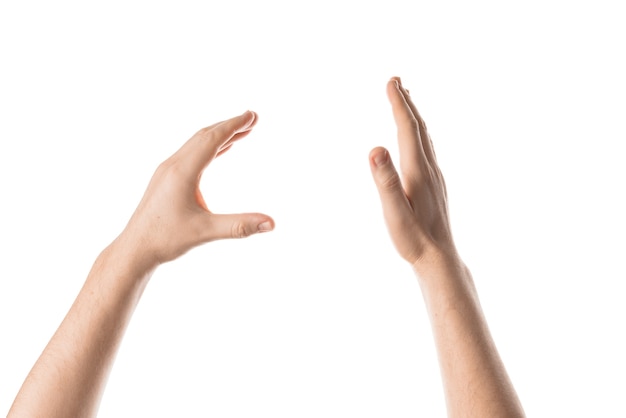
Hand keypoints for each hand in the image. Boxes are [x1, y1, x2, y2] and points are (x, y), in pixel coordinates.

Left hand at [121, 110, 273, 266]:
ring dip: (220, 135)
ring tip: (242, 132)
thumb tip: (271, 224)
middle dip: (230, 125)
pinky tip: (222, 150)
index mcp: (182, 171)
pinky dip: (210, 148)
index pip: (212, 140)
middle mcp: (173, 165)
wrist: (135, 249)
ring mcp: (167, 171)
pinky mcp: (166, 179)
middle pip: (205, 136)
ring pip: (197, 144)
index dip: (234, 126)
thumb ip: (240, 226)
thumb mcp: (206, 232)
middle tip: (252, 118)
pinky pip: (191, 154)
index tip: (252, 116)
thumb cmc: (165, 240)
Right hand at [369, 78, 455, 269]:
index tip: (391, 82)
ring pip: (425, 139)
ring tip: (406, 102)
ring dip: (414, 117)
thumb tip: (375, 148)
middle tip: (397, 81)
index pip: (407, 129)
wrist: (439, 258)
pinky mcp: (435, 186)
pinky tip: (416, 141)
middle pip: (419, 128)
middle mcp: (430, 169)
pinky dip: (418, 135)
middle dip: (406, 103)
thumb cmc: (413, 239)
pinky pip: (426, 150)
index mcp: (417, 170)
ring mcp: (435, 177)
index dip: (398, 104)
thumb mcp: (394, 212)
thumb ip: (385, 181)